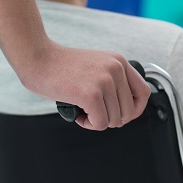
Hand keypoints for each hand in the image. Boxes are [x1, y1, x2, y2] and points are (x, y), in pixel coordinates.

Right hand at [20, 41, 150, 130]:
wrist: (38, 58)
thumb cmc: (62, 66)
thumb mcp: (97, 66)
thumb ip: (113, 81)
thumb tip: (126, 112)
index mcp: (119, 61)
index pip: (144, 92)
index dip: (135, 110)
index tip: (122, 115)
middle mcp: (115, 69)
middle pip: (128, 111)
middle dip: (111, 118)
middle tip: (93, 112)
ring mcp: (104, 81)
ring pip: (114, 120)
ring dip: (97, 121)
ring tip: (82, 109)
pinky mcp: (91, 94)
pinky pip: (99, 123)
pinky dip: (88, 124)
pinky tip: (78, 113)